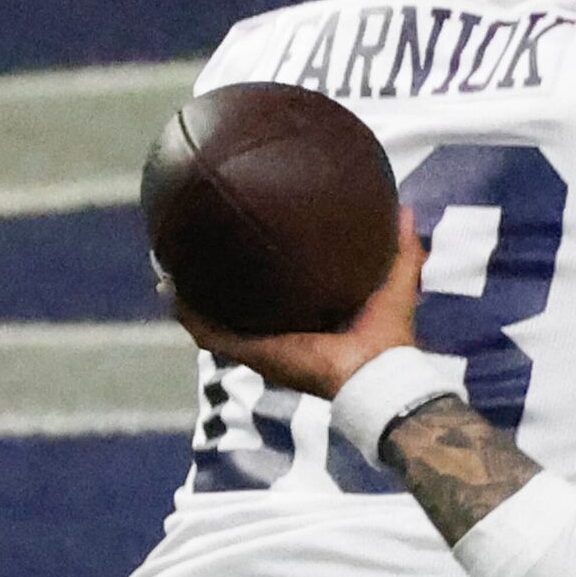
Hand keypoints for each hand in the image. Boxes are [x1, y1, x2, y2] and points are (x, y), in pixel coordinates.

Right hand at [172, 210, 426, 399]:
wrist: (374, 370)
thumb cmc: (387, 330)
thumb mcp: (395, 277)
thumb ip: (401, 244)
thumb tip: (405, 205)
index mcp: (309, 312)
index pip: (277, 288)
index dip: (261, 264)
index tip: (247, 233)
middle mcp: (280, 327)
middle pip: (239, 302)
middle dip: (217, 277)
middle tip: (198, 244)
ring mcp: (261, 342)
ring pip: (214, 317)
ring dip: (192, 293)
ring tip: (170, 263)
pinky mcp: (251, 353)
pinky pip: (210, 334)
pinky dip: (189, 315)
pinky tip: (171, 291)